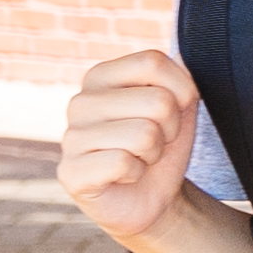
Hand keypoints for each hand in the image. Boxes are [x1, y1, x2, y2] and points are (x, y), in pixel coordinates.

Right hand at [57, 48, 202, 242]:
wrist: (149, 197)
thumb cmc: (160, 145)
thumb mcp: (179, 105)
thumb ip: (179, 76)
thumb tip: (180, 55)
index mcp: (101, 76)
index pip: (153, 62)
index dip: (182, 89)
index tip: (175, 110)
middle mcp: (80, 101)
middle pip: (157, 101)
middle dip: (171, 128)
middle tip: (154, 141)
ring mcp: (71, 137)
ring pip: (145, 134)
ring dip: (154, 152)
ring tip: (139, 157)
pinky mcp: (70, 172)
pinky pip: (124, 163)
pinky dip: (136, 172)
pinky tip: (124, 175)